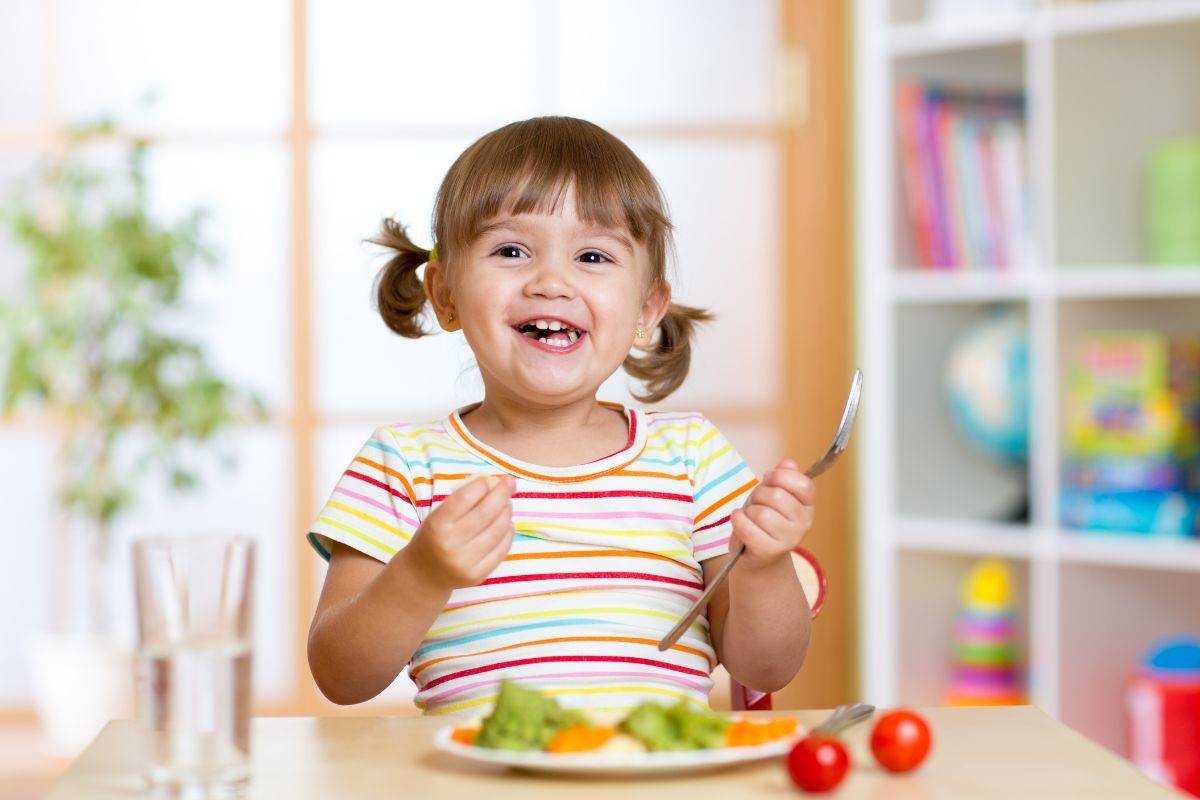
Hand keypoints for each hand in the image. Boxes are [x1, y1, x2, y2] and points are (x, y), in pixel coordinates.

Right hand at [407, 474, 515, 589]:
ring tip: (507, 504)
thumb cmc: (434, 537)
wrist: (423, 575)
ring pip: (497, 530)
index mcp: (437, 525)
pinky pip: (502, 549)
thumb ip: (463, 500)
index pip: (464, 499)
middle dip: (501, 494)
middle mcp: (450, 544)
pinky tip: (507, 524)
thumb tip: (496, 483)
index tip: (489, 480)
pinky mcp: (477, 575)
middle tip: (510, 483)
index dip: (481, 486)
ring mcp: (465, 562)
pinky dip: (508, 532)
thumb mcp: (438, 516)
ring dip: (507, 512)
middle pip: (485, 513)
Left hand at [730, 459, 814, 570]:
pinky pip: (746, 527)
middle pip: (777, 496)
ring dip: (748, 510)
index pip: (803, 484)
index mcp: (808, 506)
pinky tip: (740, 520)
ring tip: (750, 515)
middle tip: (756, 502)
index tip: (769, 478)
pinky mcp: (769, 551)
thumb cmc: (765, 517)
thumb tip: (788, 464)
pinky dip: (737, 520)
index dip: (782, 476)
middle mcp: (804, 524)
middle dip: (758, 494)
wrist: (757, 552)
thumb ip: (782, 476)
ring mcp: (788, 539)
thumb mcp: (773, 492)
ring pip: (761, 513)